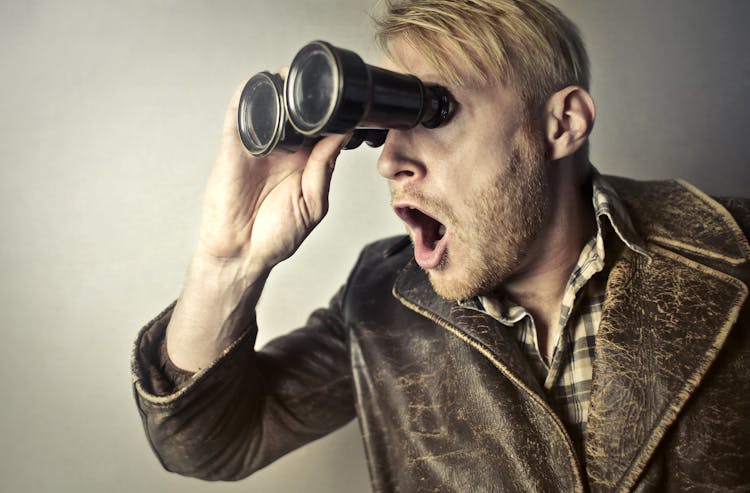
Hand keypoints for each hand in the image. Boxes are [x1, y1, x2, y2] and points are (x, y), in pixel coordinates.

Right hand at [196, 79, 348, 274]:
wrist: (242, 254)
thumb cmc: (277, 235)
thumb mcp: (313, 203)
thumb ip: (324, 167)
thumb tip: (343, 133)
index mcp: (306, 161)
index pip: (320, 126)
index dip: (331, 109)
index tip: (346, 94)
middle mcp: (283, 149)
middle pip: (295, 109)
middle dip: (305, 91)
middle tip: (318, 77)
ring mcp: (258, 146)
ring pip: (268, 106)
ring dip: (277, 87)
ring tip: (291, 74)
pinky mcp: (233, 148)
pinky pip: (238, 115)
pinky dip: (247, 96)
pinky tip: (260, 85)